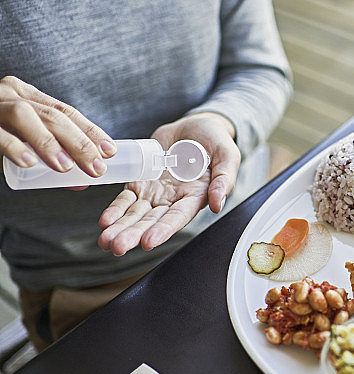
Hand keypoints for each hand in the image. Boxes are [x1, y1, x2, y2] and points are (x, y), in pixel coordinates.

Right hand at [0, 76, 115, 175]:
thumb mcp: (23, 141)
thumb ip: (51, 158)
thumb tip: (81, 182)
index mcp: (27, 95)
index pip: (66, 111)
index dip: (90, 131)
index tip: (110, 151)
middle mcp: (11, 95)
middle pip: (53, 115)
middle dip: (79, 142)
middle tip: (95, 167)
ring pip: (25, 116)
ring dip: (49, 142)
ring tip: (65, 166)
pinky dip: (15, 147)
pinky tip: (29, 162)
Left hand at [97, 112, 239, 254]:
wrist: (197, 128)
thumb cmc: (216, 142)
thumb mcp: (228, 156)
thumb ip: (225, 179)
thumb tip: (218, 204)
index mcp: (196, 196)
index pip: (178, 217)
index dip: (163, 229)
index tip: (148, 241)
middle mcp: (174, 200)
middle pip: (152, 221)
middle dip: (134, 234)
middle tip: (116, 246)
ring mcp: (156, 193)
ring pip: (135, 214)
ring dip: (120, 228)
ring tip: (104, 241)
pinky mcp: (141, 182)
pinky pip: (125, 198)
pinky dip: (115, 209)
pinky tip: (105, 221)